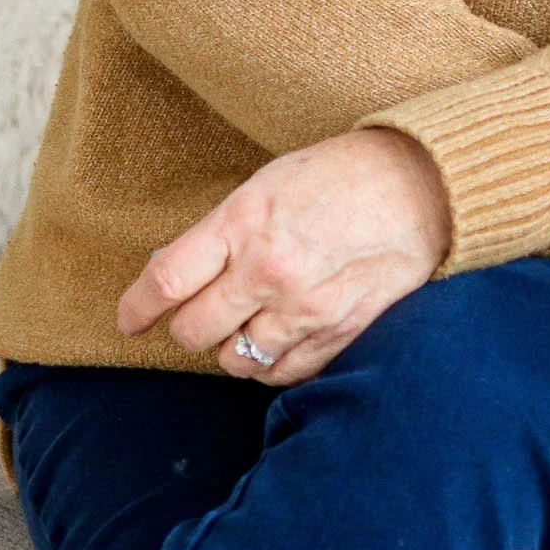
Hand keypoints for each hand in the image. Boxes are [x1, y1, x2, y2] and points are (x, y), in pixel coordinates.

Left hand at [115, 127, 451, 384]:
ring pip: (233, 361)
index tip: (129, 318)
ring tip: (247, 321)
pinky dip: (271, 362)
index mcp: (245, 221)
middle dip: (188, 324)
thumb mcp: (269, 183)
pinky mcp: (336, 336)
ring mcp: (303, 309)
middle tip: (201, 310)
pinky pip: (280, 374)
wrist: (421, 188)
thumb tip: (172, 276)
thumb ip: (222, 231)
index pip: (167, 280)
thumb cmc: (340, 176)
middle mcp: (268, 270)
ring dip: (231, 346)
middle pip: (192, 330)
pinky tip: (280, 336)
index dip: (137, 306)